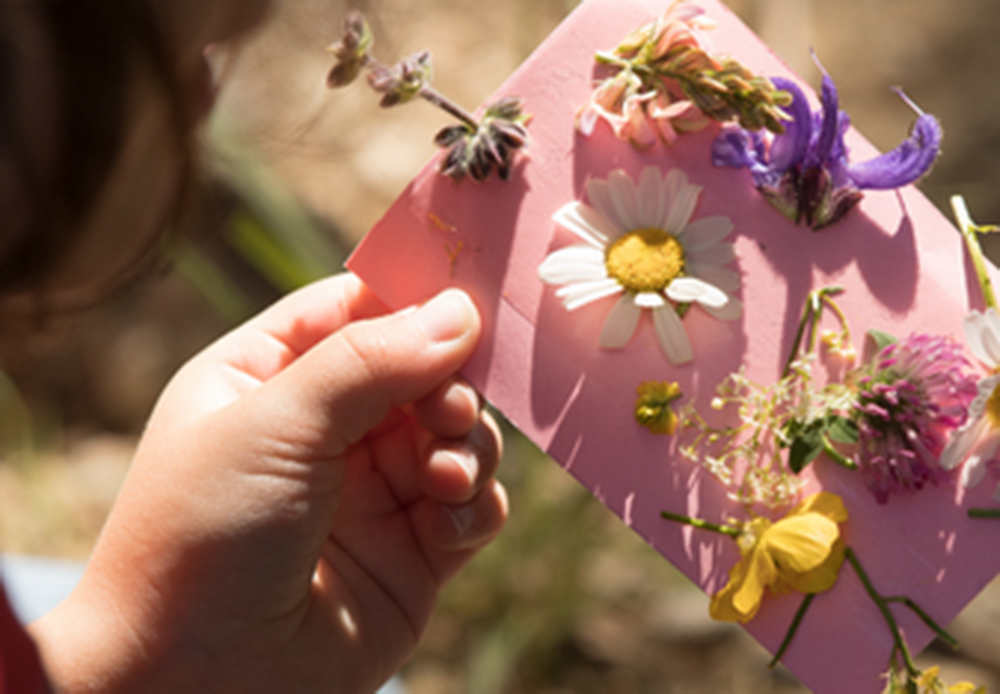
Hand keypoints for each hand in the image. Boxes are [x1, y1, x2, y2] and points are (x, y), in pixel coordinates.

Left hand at [31, 274, 506, 692]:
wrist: (193, 686)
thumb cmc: (203, 536)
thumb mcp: (274, 423)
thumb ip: (369, 360)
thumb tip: (459, 310)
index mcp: (272, 377)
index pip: (357, 310)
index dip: (414, 300)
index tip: (469, 297)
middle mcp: (326, 429)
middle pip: (422, 372)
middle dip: (449, 384)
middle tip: (448, 411)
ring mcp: (372, 492)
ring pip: (458, 436)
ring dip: (470, 444)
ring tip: (445, 473)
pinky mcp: (411, 554)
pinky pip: (472, 508)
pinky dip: (477, 504)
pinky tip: (448, 517)